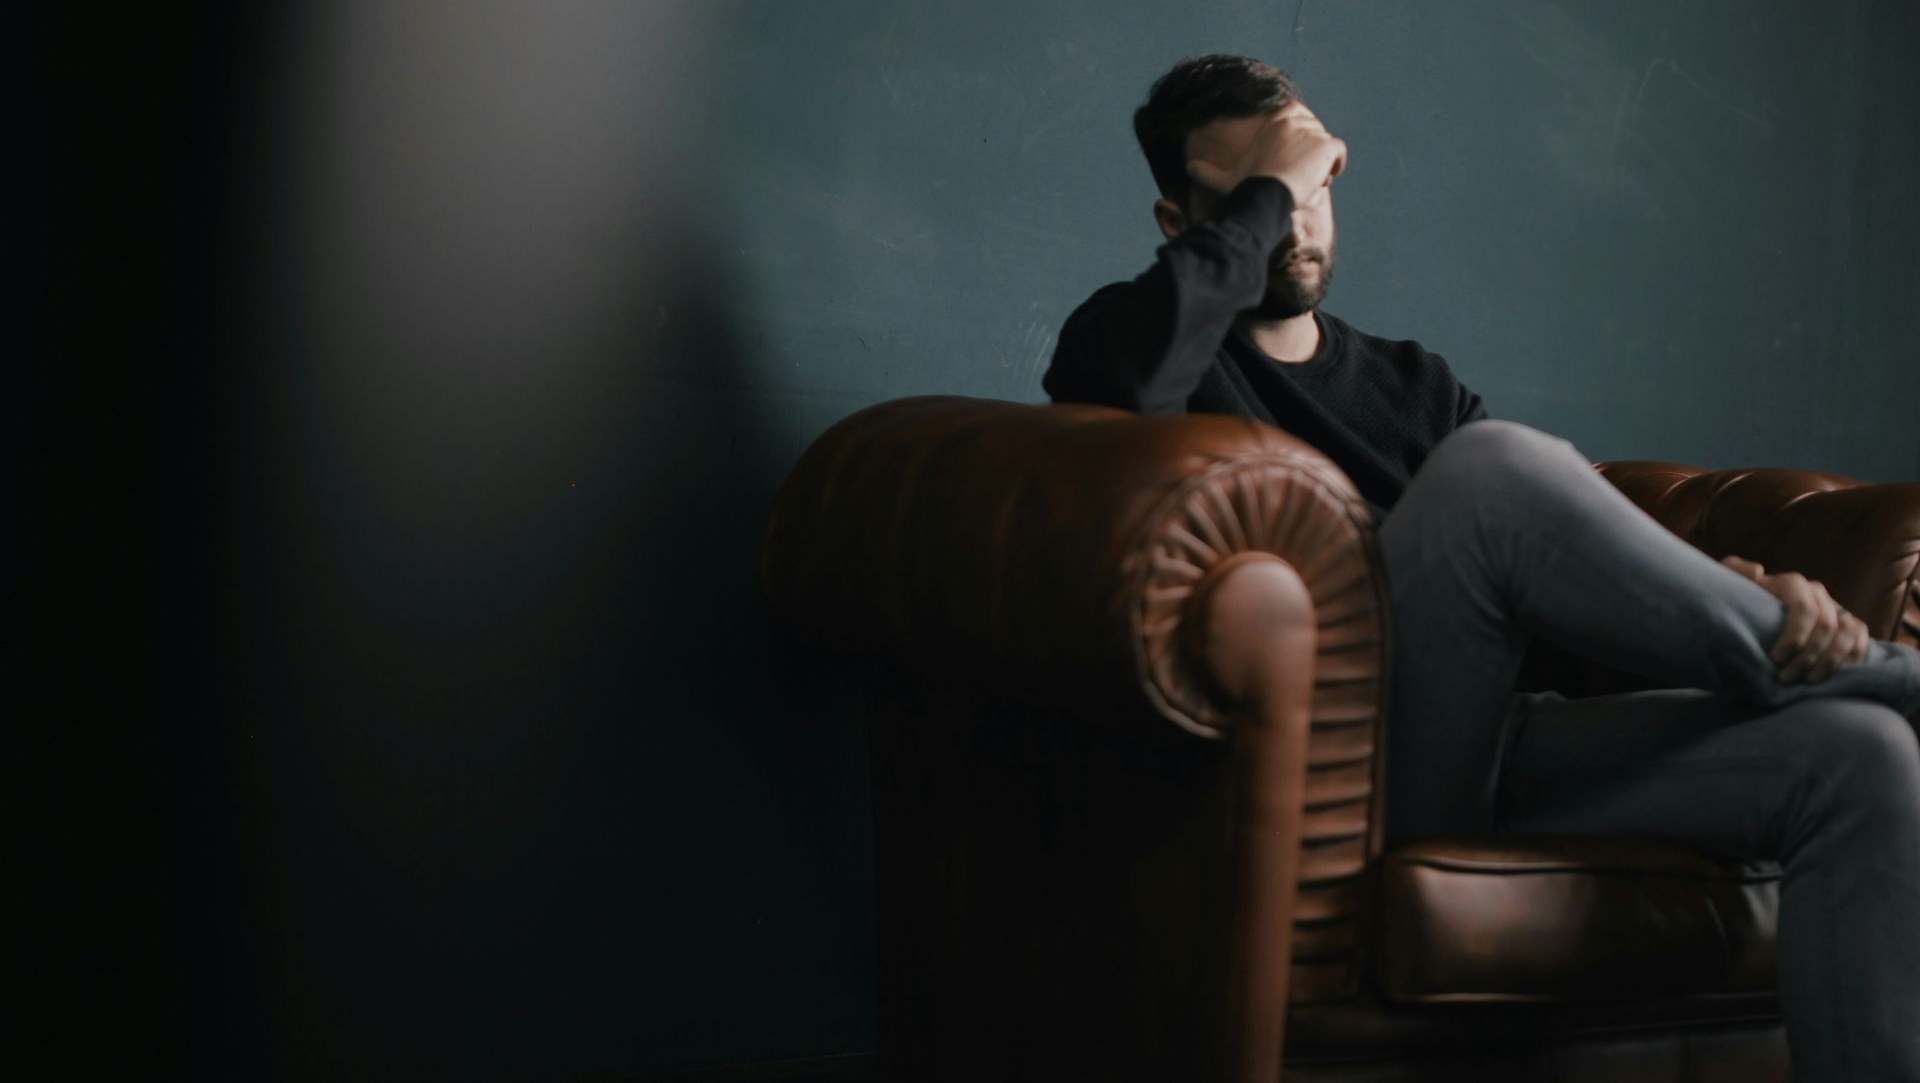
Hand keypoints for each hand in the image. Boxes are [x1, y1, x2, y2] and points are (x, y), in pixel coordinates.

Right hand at [1185, 101, 1347, 208]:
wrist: (1265, 195)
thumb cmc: (1244, 188)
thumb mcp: (1223, 179)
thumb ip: (1206, 172)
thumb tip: (1187, 168)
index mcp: (1274, 121)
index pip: (1297, 115)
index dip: (1298, 135)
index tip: (1294, 156)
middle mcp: (1294, 120)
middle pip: (1314, 131)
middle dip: (1310, 150)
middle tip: (1300, 174)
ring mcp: (1312, 131)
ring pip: (1325, 145)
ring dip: (1321, 162)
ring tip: (1308, 181)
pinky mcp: (1326, 145)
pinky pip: (1339, 152)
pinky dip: (1336, 164)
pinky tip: (1324, 178)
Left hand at [1720, 555, 1869, 683]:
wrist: (1752, 617)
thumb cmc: (1739, 604)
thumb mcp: (1730, 587)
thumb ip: (1735, 573)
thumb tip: (1758, 571)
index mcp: (1791, 584)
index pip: (1804, 607)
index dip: (1795, 636)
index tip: (1776, 658)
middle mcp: (1817, 593)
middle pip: (1825, 625)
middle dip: (1808, 656)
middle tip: (1786, 678)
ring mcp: (1835, 607)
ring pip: (1847, 632)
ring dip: (1830, 661)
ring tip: (1807, 681)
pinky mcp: (1847, 624)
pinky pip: (1861, 637)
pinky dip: (1851, 657)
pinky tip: (1830, 673)